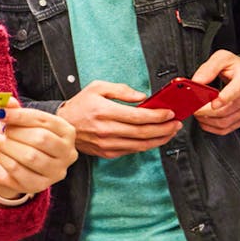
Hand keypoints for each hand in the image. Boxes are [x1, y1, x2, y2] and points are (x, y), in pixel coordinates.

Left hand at [0, 97, 77, 199]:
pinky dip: (3, 161)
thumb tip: (7, 102)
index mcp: (67, 131)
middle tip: (2, 132)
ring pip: (30, 157)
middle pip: (40, 139)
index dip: (18, 115)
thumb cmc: (26, 138)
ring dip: (8, 147)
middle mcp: (67, 153)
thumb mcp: (23, 122)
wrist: (22, 165)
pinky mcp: (40, 185)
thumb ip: (16, 111)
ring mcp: (56, 172)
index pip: (42, 120)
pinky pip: (18, 173)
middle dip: (16, 133)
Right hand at [56, 80, 181, 157]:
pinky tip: (154, 139)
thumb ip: (121, 90)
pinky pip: (132, 150)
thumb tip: (142, 97)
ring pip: (141, 145)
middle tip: (176, 123)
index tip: (170, 113)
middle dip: (164, 128)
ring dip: (159, 139)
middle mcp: (106, 129)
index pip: (139, 116)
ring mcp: (107, 144)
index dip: (158, 116)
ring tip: (170, 132)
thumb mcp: (97, 88)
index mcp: (105, 111)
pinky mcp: (107, 152)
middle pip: (143, 132)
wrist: (62, 126)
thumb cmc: (80, 106)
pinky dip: (146, 145)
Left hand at [191, 50, 239, 134]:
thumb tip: (196, 81)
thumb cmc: (236, 67)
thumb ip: (209, 68)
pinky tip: (203, 120)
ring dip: (206, 120)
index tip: (211, 103)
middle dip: (205, 111)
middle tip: (193, 107)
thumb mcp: (223, 58)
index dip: (223, 99)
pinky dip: (211, 127)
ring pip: (224, 122)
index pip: (235, 92)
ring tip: (196, 112)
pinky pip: (226, 129)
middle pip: (226, 110)